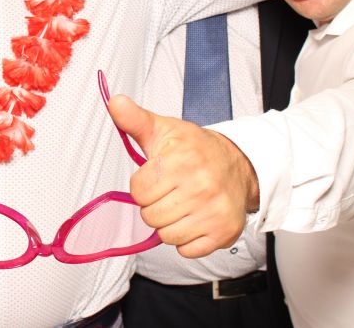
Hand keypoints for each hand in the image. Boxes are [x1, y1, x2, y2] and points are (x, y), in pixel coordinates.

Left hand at [108, 94, 258, 257]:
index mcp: (182, 162)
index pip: (138, 191)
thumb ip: (135, 120)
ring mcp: (213, 212)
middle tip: (170, 191)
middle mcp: (200, 188)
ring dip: (169, 224)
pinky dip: (187, 240)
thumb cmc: (196, 149)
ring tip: (182, 204)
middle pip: (150, 216)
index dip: (143, 186)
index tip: (157, 177)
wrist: (238, 164)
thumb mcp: (163, 129)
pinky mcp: (223, 232)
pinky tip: (194, 219)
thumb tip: (115, 102)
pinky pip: (187, 251)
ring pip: (166, 236)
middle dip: (155, 205)